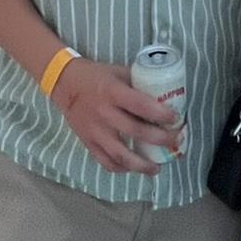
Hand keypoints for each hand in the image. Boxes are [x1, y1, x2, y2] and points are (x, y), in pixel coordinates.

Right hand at [53, 59, 181, 174]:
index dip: (160, 114)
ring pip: (120, 154)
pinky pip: (105, 161)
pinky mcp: (88, 142)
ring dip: (142, 164)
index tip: (176, 118)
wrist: (65, 84)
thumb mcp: (119, 72)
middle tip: (176, 141)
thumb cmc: (96, 76)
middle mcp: (104, 113)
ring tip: (157, 168)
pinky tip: (133, 168)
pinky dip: (121, 168)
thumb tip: (166, 94)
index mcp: (113, 92)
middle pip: (136, 131)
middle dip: (160, 139)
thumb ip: (139, 83)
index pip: (140, 105)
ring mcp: (95, 131)